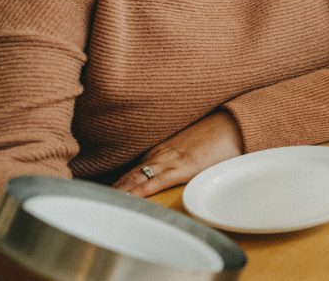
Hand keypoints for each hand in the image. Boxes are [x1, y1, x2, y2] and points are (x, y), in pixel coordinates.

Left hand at [113, 110, 243, 197]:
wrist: (234, 123)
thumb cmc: (218, 133)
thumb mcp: (194, 142)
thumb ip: (181, 153)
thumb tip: (178, 163)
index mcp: (163, 148)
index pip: (134, 168)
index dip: (119, 182)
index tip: (104, 194)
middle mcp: (160, 154)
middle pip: (130, 174)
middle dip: (113, 189)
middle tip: (94, 203)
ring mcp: (170, 160)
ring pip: (136, 178)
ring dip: (120, 192)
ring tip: (102, 205)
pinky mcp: (182, 168)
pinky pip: (155, 182)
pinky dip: (139, 192)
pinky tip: (128, 199)